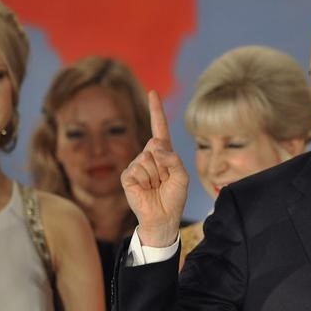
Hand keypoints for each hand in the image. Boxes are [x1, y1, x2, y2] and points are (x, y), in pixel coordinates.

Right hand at [121, 90, 188, 246]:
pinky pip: (137, 169)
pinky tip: (146, 189)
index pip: (159, 128)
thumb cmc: (174, 197)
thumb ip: (173, 158)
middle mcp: (149, 156)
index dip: (156, 110)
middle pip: (156, 145)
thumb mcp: (182, 176)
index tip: (152, 92)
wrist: (163, 218)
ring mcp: (137, 165)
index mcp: (163, 153)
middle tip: (164, 180)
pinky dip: (145, 180)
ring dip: (156, 175)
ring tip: (156, 187)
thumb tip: (154, 146)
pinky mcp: (128, 176)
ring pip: (147, 158)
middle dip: (164, 164)